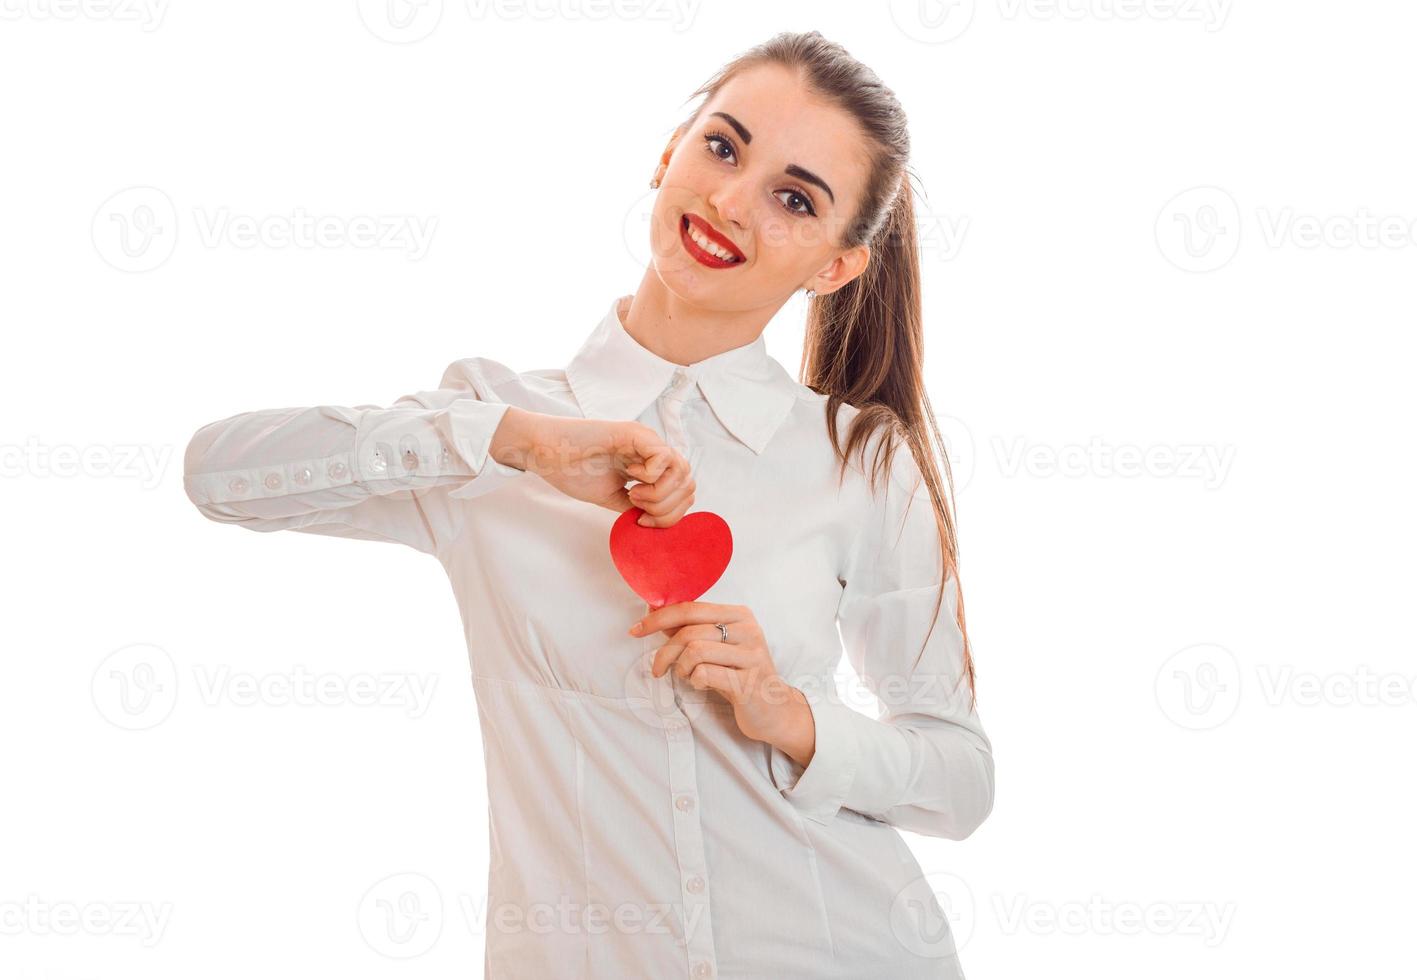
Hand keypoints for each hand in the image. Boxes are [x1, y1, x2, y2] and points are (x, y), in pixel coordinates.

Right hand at [502, 412, 695, 526]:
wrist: (547, 453)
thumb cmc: (572, 471)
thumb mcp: (612, 497)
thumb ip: (636, 506)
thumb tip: (657, 524)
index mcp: (650, 465)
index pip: (684, 491)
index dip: (671, 514)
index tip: (642, 521)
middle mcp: (653, 451)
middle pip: (689, 483)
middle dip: (668, 508)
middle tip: (639, 509)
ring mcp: (646, 440)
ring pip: (682, 471)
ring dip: (659, 493)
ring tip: (634, 494)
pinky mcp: (635, 434)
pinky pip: (662, 458)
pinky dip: (650, 477)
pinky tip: (629, 476)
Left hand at [630, 601, 810, 748]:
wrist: (774, 710)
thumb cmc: (739, 675)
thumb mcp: (717, 647)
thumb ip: (690, 629)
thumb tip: (654, 613)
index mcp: (740, 615)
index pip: (691, 607)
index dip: (659, 618)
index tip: (636, 630)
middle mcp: (749, 630)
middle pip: (689, 631)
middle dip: (665, 652)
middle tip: (658, 670)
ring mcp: (751, 656)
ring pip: (695, 652)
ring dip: (681, 669)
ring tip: (688, 677)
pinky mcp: (749, 682)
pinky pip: (705, 674)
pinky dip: (695, 681)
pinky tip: (703, 685)